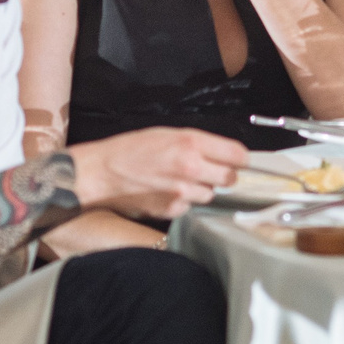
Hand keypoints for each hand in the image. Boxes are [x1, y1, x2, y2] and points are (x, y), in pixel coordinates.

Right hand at [71, 127, 247, 219]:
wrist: (103, 172)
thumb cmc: (131, 149)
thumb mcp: (167, 134)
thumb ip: (197, 143)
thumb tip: (223, 154)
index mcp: (191, 143)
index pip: (237, 154)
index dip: (241, 158)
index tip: (239, 161)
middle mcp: (191, 168)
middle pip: (230, 178)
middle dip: (224, 174)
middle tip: (209, 170)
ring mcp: (183, 192)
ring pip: (211, 194)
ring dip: (202, 188)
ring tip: (180, 180)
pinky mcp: (173, 209)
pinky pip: (191, 207)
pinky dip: (184, 201)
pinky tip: (167, 192)